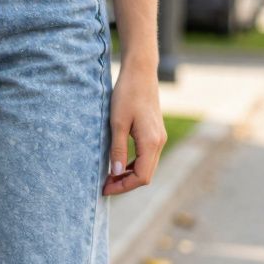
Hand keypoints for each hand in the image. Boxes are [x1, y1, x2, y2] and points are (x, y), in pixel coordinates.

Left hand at [103, 64, 167, 195]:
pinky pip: (146, 156)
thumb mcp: (117, 123)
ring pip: (147, 166)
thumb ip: (117, 149)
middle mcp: (159, 142)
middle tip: (104, 186)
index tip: (105, 189)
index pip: (141, 177)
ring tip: (108, 177)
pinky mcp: (155, 132)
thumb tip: (114, 173)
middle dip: (125, 184)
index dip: (123, 186)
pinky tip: (118, 164)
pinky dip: (133, 164)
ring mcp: (159, 137)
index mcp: (151, 142)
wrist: (140, 73)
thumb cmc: (126, 95)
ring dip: (129, 174)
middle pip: (146, 175)